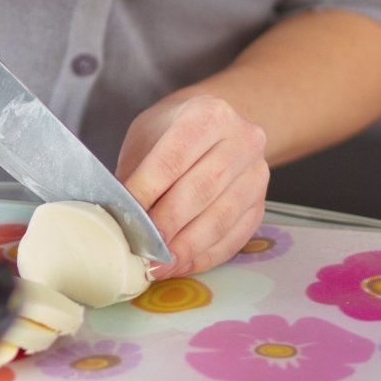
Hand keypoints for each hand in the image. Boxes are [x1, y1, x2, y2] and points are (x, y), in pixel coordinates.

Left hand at [115, 93, 268, 275]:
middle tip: (142, 249)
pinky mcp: (261, 204)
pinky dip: (205, 256)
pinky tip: (181, 265)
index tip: (125, 217)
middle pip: (201, 190)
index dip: (147, 191)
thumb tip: (118, 216)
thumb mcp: (148, 136)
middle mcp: (242, 140)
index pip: (174, 158)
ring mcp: (257, 173)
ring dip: (186, 247)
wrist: (215, 127)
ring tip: (158, 266)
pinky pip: (235, 237)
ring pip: (221, 218)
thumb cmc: (172, 132)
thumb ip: (136, 172)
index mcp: (209, 114)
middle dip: (168, 224)